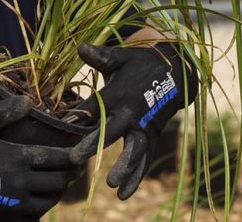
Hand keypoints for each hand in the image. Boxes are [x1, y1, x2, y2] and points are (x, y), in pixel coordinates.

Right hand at [0, 95, 78, 218]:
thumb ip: (5, 112)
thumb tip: (28, 100)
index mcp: (18, 157)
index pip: (58, 159)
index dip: (75, 156)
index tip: (81, 153)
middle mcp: (22, 182)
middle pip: (59, 182)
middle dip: (69, 175)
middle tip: (72, 168)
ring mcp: (15, 202)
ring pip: (50, 201)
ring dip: (57, 192)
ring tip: (58, 182)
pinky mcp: (7, 216)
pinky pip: (34, 214)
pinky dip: (41, 206)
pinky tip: (39, 197)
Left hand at [72, 42, 196, 199]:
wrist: (176, 74)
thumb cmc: (141, 63)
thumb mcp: (123, 56)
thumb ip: (102, 56)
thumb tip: (81, 47)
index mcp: (121, 91)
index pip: (98, 104)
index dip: (81, 113)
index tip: (64, 123)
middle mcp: (133, 111)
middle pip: (112, 130)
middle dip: (94, 144)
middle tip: (75, 158)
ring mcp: (144, 127)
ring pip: (133, 149)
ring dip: (123, 166)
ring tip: (110, 184)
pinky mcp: (151, 138)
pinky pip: (144, 160)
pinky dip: (136, 177)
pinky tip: (124, 194)